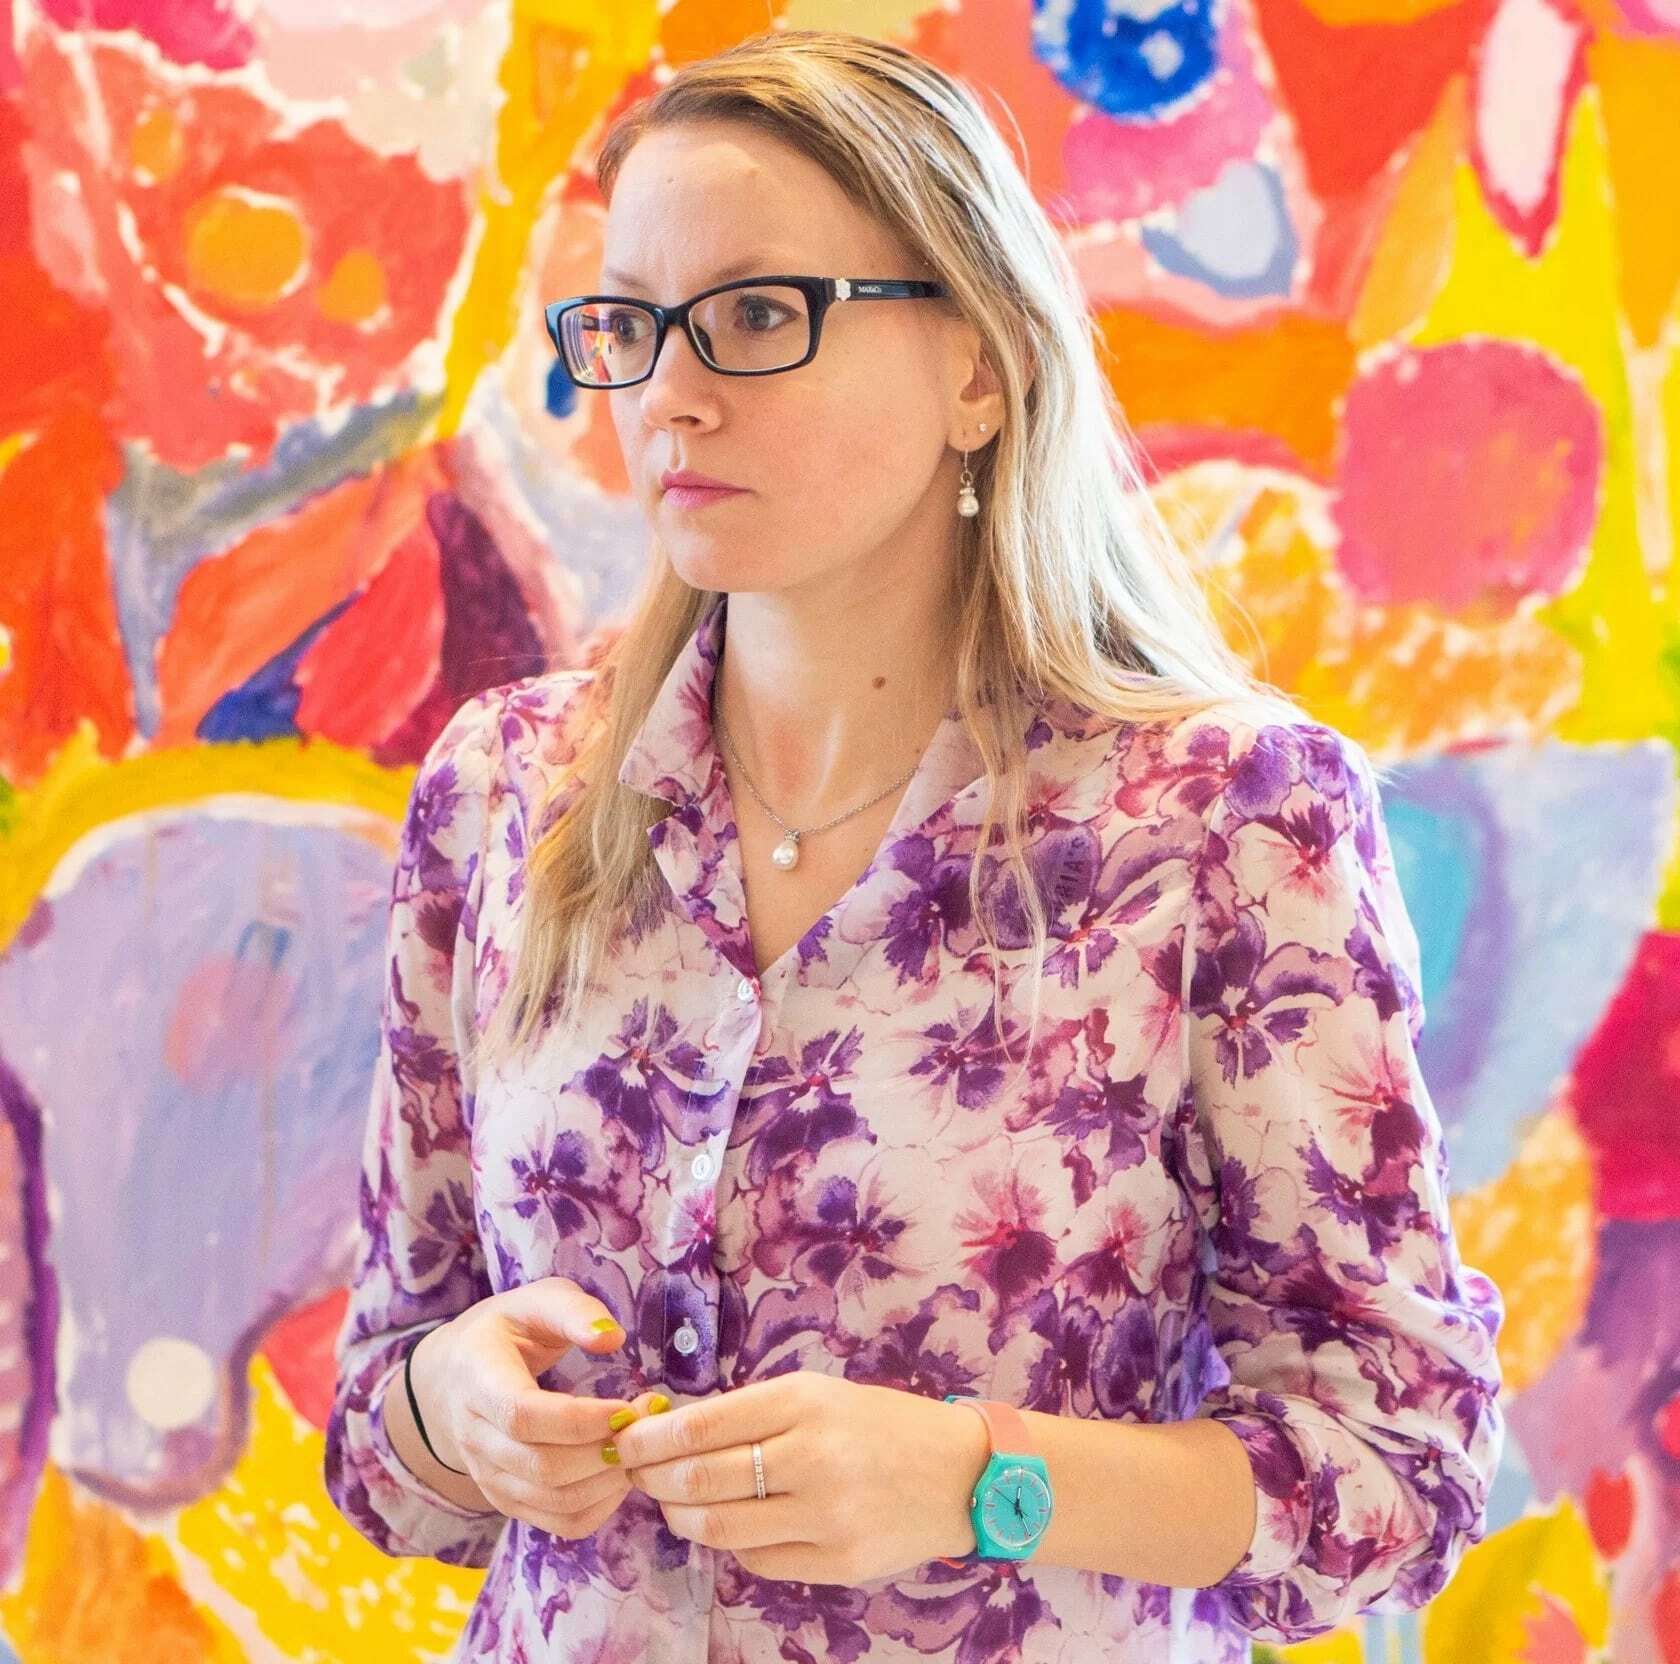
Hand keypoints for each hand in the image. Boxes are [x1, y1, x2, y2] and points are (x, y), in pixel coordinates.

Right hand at [410, 1275, 670, 1540]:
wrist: (456, 1377)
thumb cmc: (508, 1331)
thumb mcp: (536, 1301)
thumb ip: (573, 1311)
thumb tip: (613, 1338)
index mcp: (478, 1380)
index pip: (522, 1416)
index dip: (580, 1420)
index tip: (627, 1407)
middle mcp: (475, 1437)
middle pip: (542, 1466)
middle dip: (604, 1451)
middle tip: (647, 1421)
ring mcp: (488, 1476)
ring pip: (552, 1502)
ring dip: (608, 1481)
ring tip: (640, 1445)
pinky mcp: (508, 1501)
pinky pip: (558, 1524)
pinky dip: (600, 1507)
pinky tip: (620, 1473)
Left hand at [610, 1371, 989, 1585]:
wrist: (959, 1472)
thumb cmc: (878, 1423)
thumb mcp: (817, 1394)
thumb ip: (751, 1413)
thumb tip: (671, 1433)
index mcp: (805, 1401)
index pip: (701, 1425)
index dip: (650, 1439)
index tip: (625, 1441)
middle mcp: (814, 1456)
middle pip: (701, 1478)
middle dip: (653, 1479)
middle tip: (638, 1476)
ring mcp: (827, 1516)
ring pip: (719, 1528)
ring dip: (681, 1518)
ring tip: (673, 1505)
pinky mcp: (838, 1563)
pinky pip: (757, 1560)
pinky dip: (730, 1545)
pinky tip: (728, 1526)